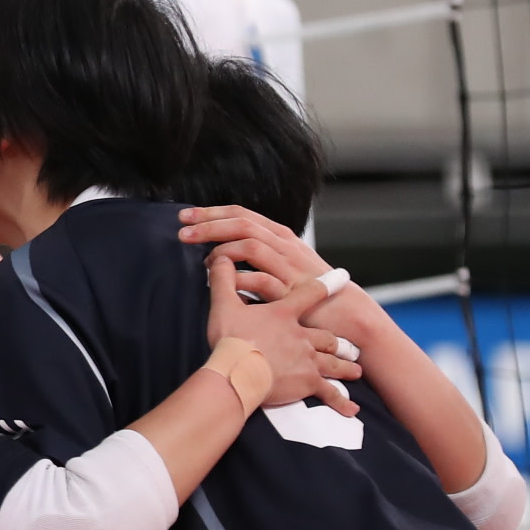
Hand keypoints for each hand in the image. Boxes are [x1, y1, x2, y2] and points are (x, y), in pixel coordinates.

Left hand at [179, 204, 382, 351]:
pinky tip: (223, 286)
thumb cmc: (311, 293)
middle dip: (209, 225)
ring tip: (204, 263)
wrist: (346, 316)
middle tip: (182, 231)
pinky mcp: (291, 291)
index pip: (243, 215)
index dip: (212, 213)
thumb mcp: (287, 267)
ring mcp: (289, 266)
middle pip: (242, 224)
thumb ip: (260, 257)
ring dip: (221, 250)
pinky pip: (259, 279)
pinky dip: (238, 280)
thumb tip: (222, 255)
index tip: (185, 216)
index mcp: (282, 238)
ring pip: (249, 245)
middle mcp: (285, 246)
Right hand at [204, 255, 359, 412]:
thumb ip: (223, 280)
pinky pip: (328, 393)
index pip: (310, 294)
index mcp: (284, 314)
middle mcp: (302, 336)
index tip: (343, 278)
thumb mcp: (223, 305)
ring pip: (332, 362)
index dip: (327, 284)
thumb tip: (219, 258)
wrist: (237, 373)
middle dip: (338, 341)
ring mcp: (307, 360)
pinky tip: (351, 409)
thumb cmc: (229, 340)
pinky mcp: (307, 383)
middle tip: (350, 345)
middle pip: (326, 336)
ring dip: (344, 366)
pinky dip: (340, 401)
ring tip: (355, 371)